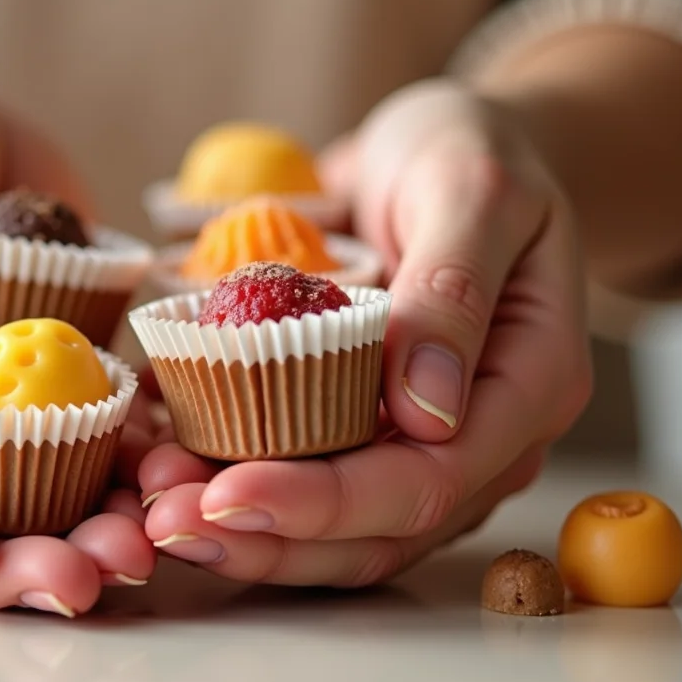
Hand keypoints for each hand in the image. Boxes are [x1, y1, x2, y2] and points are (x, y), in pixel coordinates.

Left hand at [140, 79, 592, 584]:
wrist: (446, 143)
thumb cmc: (471, 150)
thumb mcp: (470, 188)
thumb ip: (452, 293)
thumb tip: (426, 413)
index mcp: (528, 388)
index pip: (428, 481)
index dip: (326, 504)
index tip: (227, 495)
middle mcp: (479, 436)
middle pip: (376, 530)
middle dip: (266, 539)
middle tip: (164, 522)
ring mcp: (420, 439)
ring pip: (335, 527)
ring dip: (240, 531)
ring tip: (153, 509)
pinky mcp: (363, 426)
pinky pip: (301, 474)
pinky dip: (230, 477)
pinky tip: (163, 463)